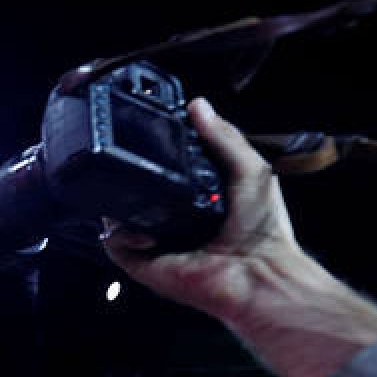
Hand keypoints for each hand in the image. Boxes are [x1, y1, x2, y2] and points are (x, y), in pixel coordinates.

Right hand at [103, 98, 306, 323]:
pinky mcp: (139, 263)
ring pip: (116, 214)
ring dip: (120, 204)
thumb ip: (224, 136)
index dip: (150, 154)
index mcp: (193, 195)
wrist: (256, 272)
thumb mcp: (250, 169)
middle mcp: (169, 216)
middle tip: (127, 163)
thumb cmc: (262, 226)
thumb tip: (197, 104)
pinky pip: (114, 243)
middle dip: (125, 176)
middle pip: (132, 189)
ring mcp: (152, 240)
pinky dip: (122, 234)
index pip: (159, 170)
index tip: (143, 136)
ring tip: (138, 199)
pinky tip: (147, 233)